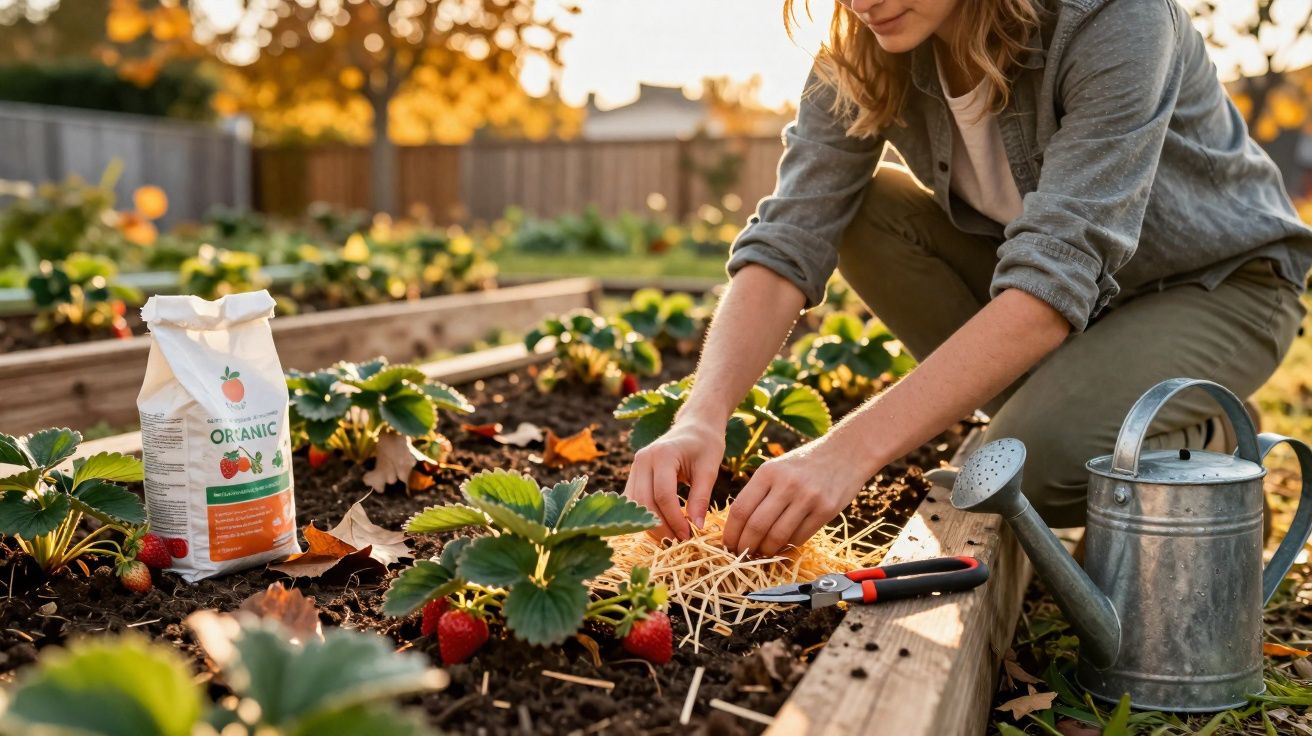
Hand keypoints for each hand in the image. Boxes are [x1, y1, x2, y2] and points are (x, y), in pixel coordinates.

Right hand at [623, 419, 724, 540]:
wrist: (695, 426)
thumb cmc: (705, 444)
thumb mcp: (709, 469)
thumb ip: (701, 498)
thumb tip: (696, 527)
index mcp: (662, 454)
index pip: (663, 495)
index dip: (675, 519)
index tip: (689, 536)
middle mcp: (643, 459)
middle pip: (644, 502)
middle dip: (661, 526)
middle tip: (679, 542)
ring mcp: (635, 466)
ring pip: (635, 505)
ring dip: (651, 525)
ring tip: (672, 537)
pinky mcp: (634, 474)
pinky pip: (634, 501)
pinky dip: (645, 517)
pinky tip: (662, 527)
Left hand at [723, 436, 875, 555]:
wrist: (846, 452)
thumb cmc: (805, 464)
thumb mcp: (777, 468)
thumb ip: (759, 492)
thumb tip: (739, 527)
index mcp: (768, 472)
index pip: (740, 508)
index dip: (731, 532)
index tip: (727, 545)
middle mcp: (786, 484)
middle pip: (756, 526)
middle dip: (745, 546)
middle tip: (742, 555)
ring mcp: (808, 497)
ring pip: (777, 536)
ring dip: (766, 551)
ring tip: (762, 554)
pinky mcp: (826, 510)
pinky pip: (800, 537)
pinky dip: (788, 546)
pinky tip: (783, 547)